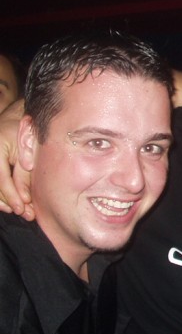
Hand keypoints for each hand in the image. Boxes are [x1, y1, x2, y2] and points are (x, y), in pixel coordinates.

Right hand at [0, 101, 33, 219]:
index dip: (12, 194)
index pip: (1, 178)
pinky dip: (1, 196)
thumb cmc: (23, 132)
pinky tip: (9, 205)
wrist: (12, 119)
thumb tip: (27, 192)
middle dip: (9, 202)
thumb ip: (26, 166)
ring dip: (4, 202)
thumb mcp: (26, 146)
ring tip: (18, 212)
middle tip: (24, 214)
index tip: (23, 206)